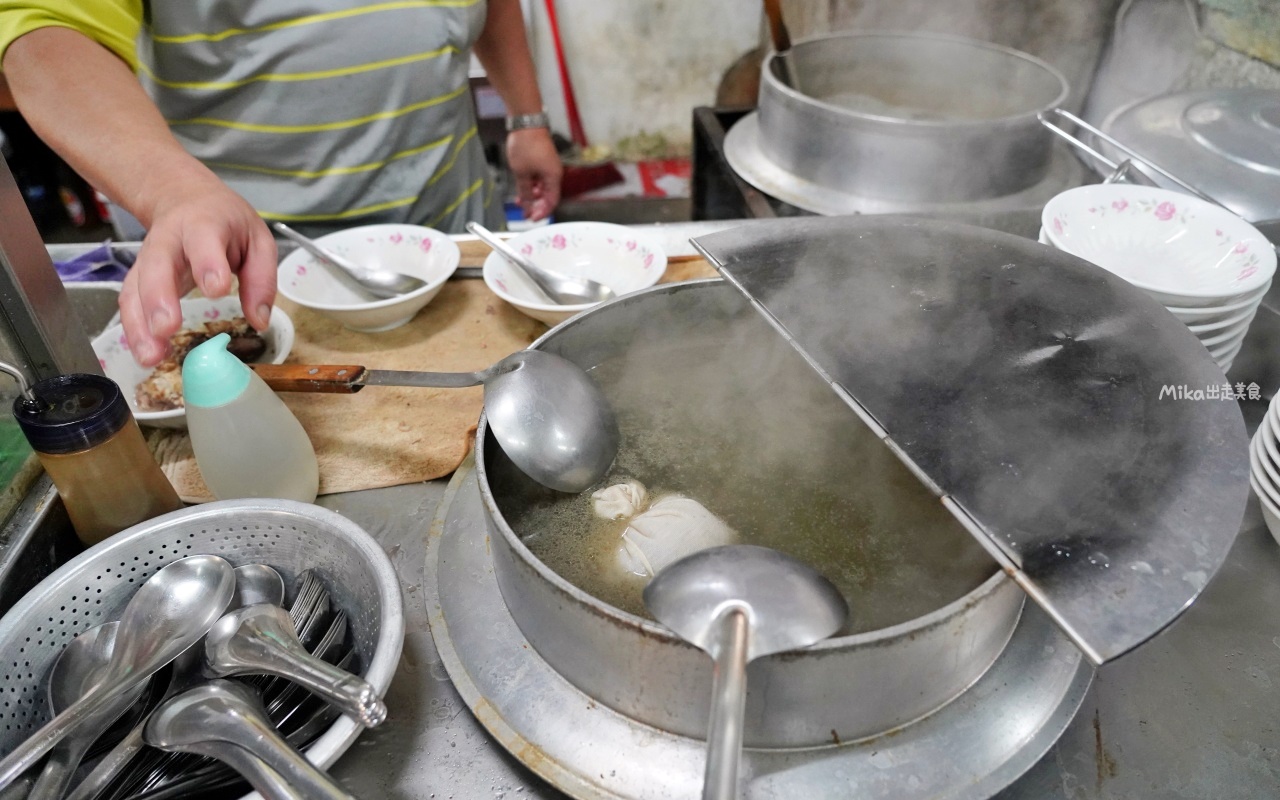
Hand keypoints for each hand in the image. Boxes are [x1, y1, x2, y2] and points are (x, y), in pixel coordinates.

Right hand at [119, 179, 276, 366]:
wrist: (185, 198)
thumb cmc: (224, 221)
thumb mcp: (257, 238)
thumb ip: (261, 278)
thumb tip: (260, 320)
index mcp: (204, 224)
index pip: (203, 241)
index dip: (208, 264)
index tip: (215, 290)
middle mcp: (169, 240)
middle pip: (157, 265)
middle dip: (159, 298)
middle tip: (166, 328)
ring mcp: (148, 259)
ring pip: (135, 288)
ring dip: (140, 325)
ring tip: (151, 357)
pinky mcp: (139, 277)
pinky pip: (129, 303)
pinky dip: (134, 330)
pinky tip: (145, 354)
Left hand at [506, 128, 561, 220]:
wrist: (526, 122)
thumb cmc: (526, 145)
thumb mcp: (522, 173)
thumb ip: (525, 191)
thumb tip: (527, 205)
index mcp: (553, 177)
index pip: (552, 202)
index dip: (542, 212)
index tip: (532, 218)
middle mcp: (554, 173)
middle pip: (547, 196)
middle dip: (536, 205)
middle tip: (524, 213)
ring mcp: (548, 166)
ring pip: (542, 187)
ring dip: (531, 195)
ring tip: (519, 201)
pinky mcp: (542, 161)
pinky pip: (539, 178)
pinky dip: (531, 185)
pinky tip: (522, 188)